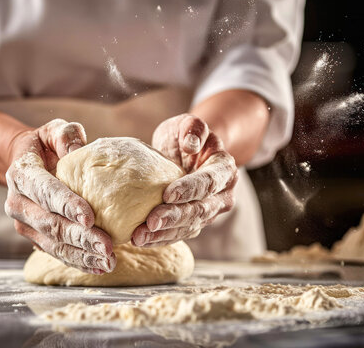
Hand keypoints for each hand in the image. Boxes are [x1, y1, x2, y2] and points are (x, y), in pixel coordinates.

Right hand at [5, 119, 115, 273]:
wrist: (24, 163)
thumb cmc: (46, 145)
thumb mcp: (54, 131)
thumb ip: (67, 135)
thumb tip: (80, 149)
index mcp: (22, 174)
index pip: (44, 191)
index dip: (66, 205)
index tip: (90, 217)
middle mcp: (18, 203)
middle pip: (50, 224)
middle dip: (80, 237)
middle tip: (107, 246)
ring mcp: (24, 223)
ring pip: (53, 243)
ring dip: (81, 255)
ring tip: (109, 261)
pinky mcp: (33, 237)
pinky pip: (56, 252)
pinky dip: (77, 261)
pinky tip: (99, 266)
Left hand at [131, 114, 237, 246]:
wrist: (187, 152)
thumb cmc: (186, 137)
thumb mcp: (188, 124)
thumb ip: (193, 128)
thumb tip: (191, 144)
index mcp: (224, 169)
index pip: (209, 182)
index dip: (189, 189)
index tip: (167, 194)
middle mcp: (222, 195)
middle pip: (200, 210)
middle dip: (174, 217)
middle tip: (151, 222)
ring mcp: (209, 212)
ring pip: (189, 227)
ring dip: (164, 234)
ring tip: (139, 236)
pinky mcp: (194, 223)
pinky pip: (178, 234)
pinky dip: (159, 239)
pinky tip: (140, 240)